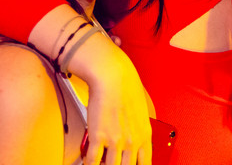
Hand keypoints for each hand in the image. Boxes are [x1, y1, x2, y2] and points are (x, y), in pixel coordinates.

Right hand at [71, 31, 152, 164]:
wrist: (114, 76)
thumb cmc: (127, 89)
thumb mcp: (141, 113)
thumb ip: (138, 131)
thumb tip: (133, 144)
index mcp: (144, 136)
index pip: (145, 164)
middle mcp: (132, 141)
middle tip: (113, 162)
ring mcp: (115, 141)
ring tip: (100, 163)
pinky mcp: (98, 136)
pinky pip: (91, 160)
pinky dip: (88, 164)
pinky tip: (87, 163)